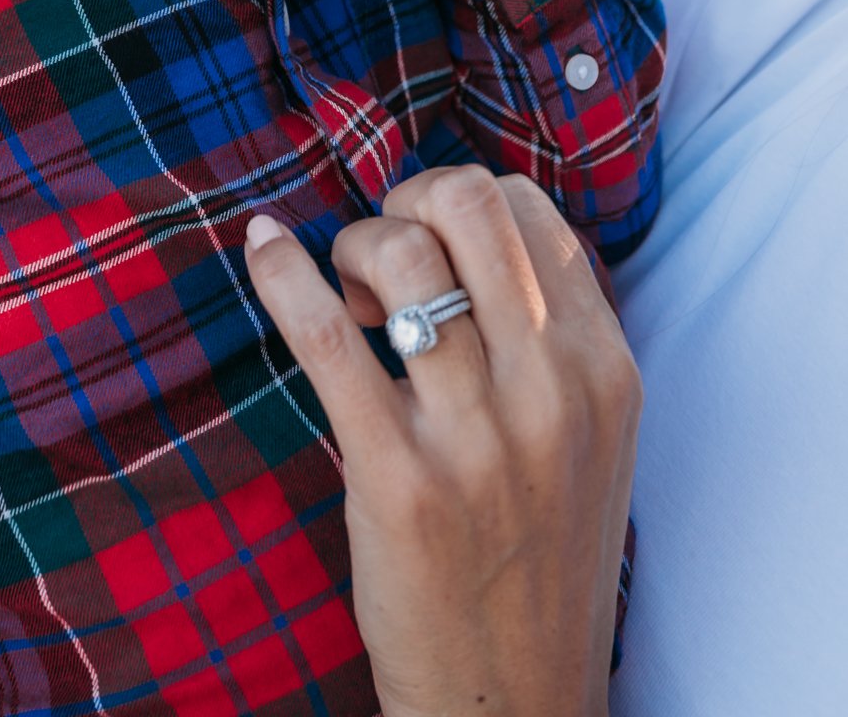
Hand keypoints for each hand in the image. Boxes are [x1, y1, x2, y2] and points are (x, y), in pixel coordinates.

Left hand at [244, 169, 640, 716]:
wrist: (516, 698)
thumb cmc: (538, 553)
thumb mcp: (590, 437)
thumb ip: (554, 334)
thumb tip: (466, 225)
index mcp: (603, 369)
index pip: (528, 207)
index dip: (460, 200)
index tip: (430, 243)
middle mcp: (552, 390)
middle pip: (468, 202)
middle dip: (406, 201)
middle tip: (382, 256)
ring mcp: (477, 436)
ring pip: (402, 255)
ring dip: (355, 247)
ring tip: (353, 303)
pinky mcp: (397, 479)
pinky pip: (327, 335)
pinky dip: (283, 274)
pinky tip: (264, 247)